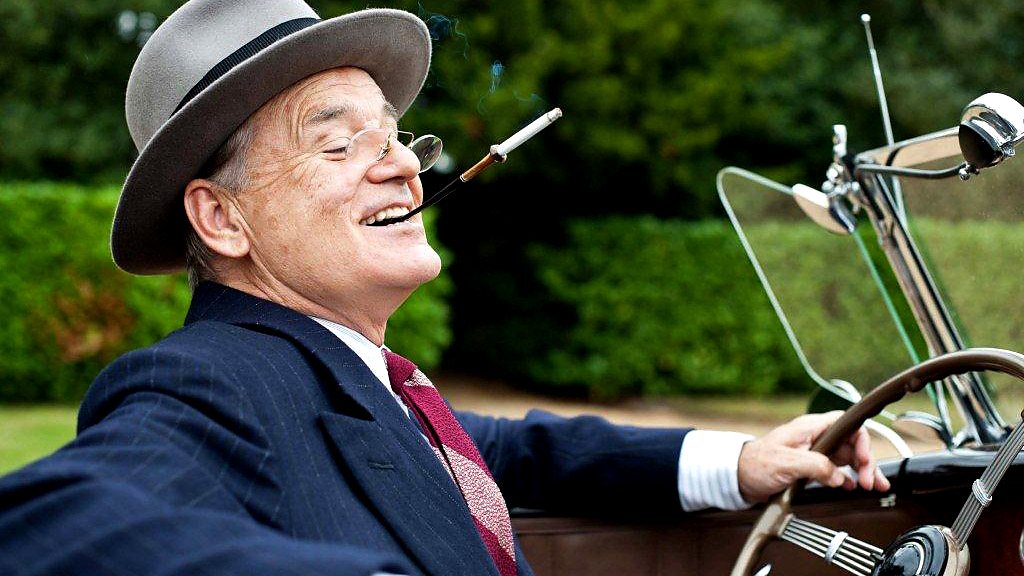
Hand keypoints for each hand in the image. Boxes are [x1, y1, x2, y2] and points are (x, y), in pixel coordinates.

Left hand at [737, 411, 890, 502]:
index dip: (860, 439)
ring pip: (847, 457)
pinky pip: (836, 469)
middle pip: (851, 443)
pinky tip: (852, 486)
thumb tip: (839, 477)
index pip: (846, 424)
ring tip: (871, 486)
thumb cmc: (756, 463)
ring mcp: (814, 452)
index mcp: (810, 428)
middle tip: (870, 481)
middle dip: (865, 461)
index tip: (863, 459)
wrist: (739, 476)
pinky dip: (847, 478)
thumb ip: (816, 466)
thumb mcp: (787, 463)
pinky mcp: (811, 466)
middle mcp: (815, 437)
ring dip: (862, 471)